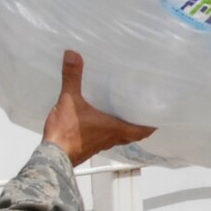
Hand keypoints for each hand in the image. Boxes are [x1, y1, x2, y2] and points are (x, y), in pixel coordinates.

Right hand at [42, 51, 156, 164]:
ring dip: (123, 130)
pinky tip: (99, 123)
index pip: (141, 131)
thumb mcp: (69, 99)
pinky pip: (104, 140)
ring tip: (123, 116)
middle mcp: (111, 139)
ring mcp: (100, 145)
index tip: (158, 119)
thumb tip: (73, 54)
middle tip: (142, 115)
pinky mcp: (88, 148)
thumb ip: (72, 77)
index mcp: (114, 128)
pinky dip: (107, 133)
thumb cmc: (66, 132)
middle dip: (139, 126)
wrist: (52, 155)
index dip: (151, 126)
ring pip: (119, 138)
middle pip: (132, 136)